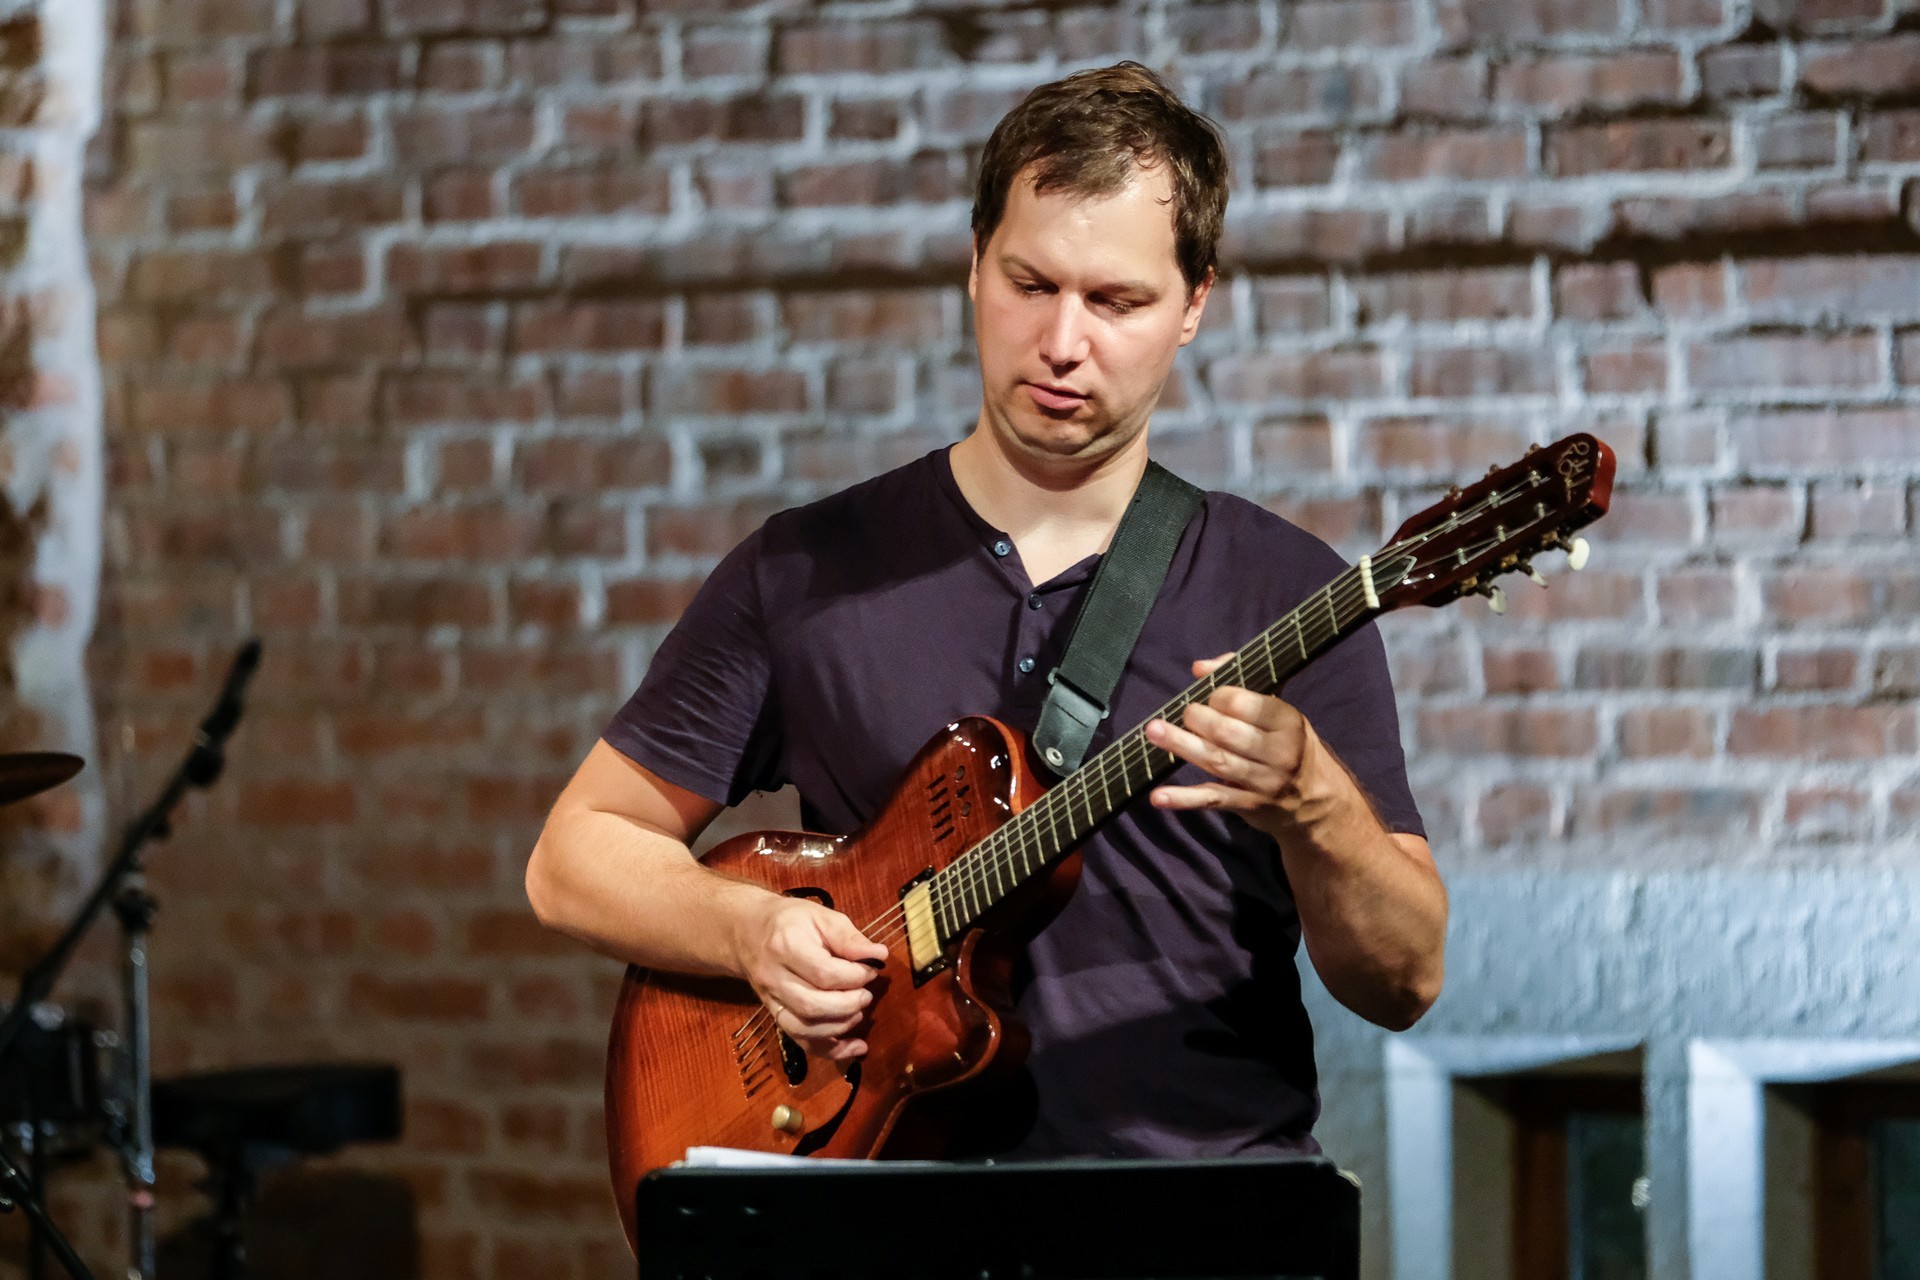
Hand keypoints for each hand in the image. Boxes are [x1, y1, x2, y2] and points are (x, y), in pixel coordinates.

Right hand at [732, 893, 888, 1061]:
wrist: (747, 933)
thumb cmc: (789, 921)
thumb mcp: (820, 916)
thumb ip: (849, 938)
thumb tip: (879, 955)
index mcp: (786, 946)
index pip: (824, 973)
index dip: (855, 976)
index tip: (871, 969)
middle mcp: (773, 977)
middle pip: (812, 1005)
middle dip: (849, 1004)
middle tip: (866, 994)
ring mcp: (771, 1000)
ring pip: (805, 1028)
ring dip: (841, 1026)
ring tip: (859, 1011)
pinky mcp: (775, 1015)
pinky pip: (801, 1041)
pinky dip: (831, 1050)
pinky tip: (856, 1048)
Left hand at [1144, 653, 1315, 840]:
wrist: (1315, 800)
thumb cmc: (1287, 743)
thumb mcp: (1277, 710)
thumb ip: (1240, 681)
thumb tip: (1199, 667)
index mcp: (1288, 721)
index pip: (1243, 703)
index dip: (1217, 696)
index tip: (1210, 697)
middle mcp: (1279, 752)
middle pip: (1225, 732)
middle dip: (1196, 718)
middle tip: (1185, 714)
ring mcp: (1264, 782)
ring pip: (1216, 761)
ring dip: (1181, 746)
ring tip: (1153, 732)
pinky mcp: (1248, 806)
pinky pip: (1212, 799)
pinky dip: (1183, 799)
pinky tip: (1158, 797)